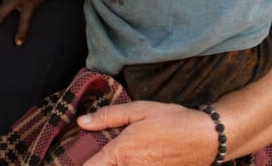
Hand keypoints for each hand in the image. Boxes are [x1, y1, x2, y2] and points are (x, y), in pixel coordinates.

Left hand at [78, 101, 219, 165]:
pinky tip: (128, 161)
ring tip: (104, 160)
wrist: (207, 138)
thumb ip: (107, 117)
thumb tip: (81, 122)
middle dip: (97, 165)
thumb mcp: (137, 110)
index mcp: (122, 153)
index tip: (64, 162)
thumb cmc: (172, 120)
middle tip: (85, 159)